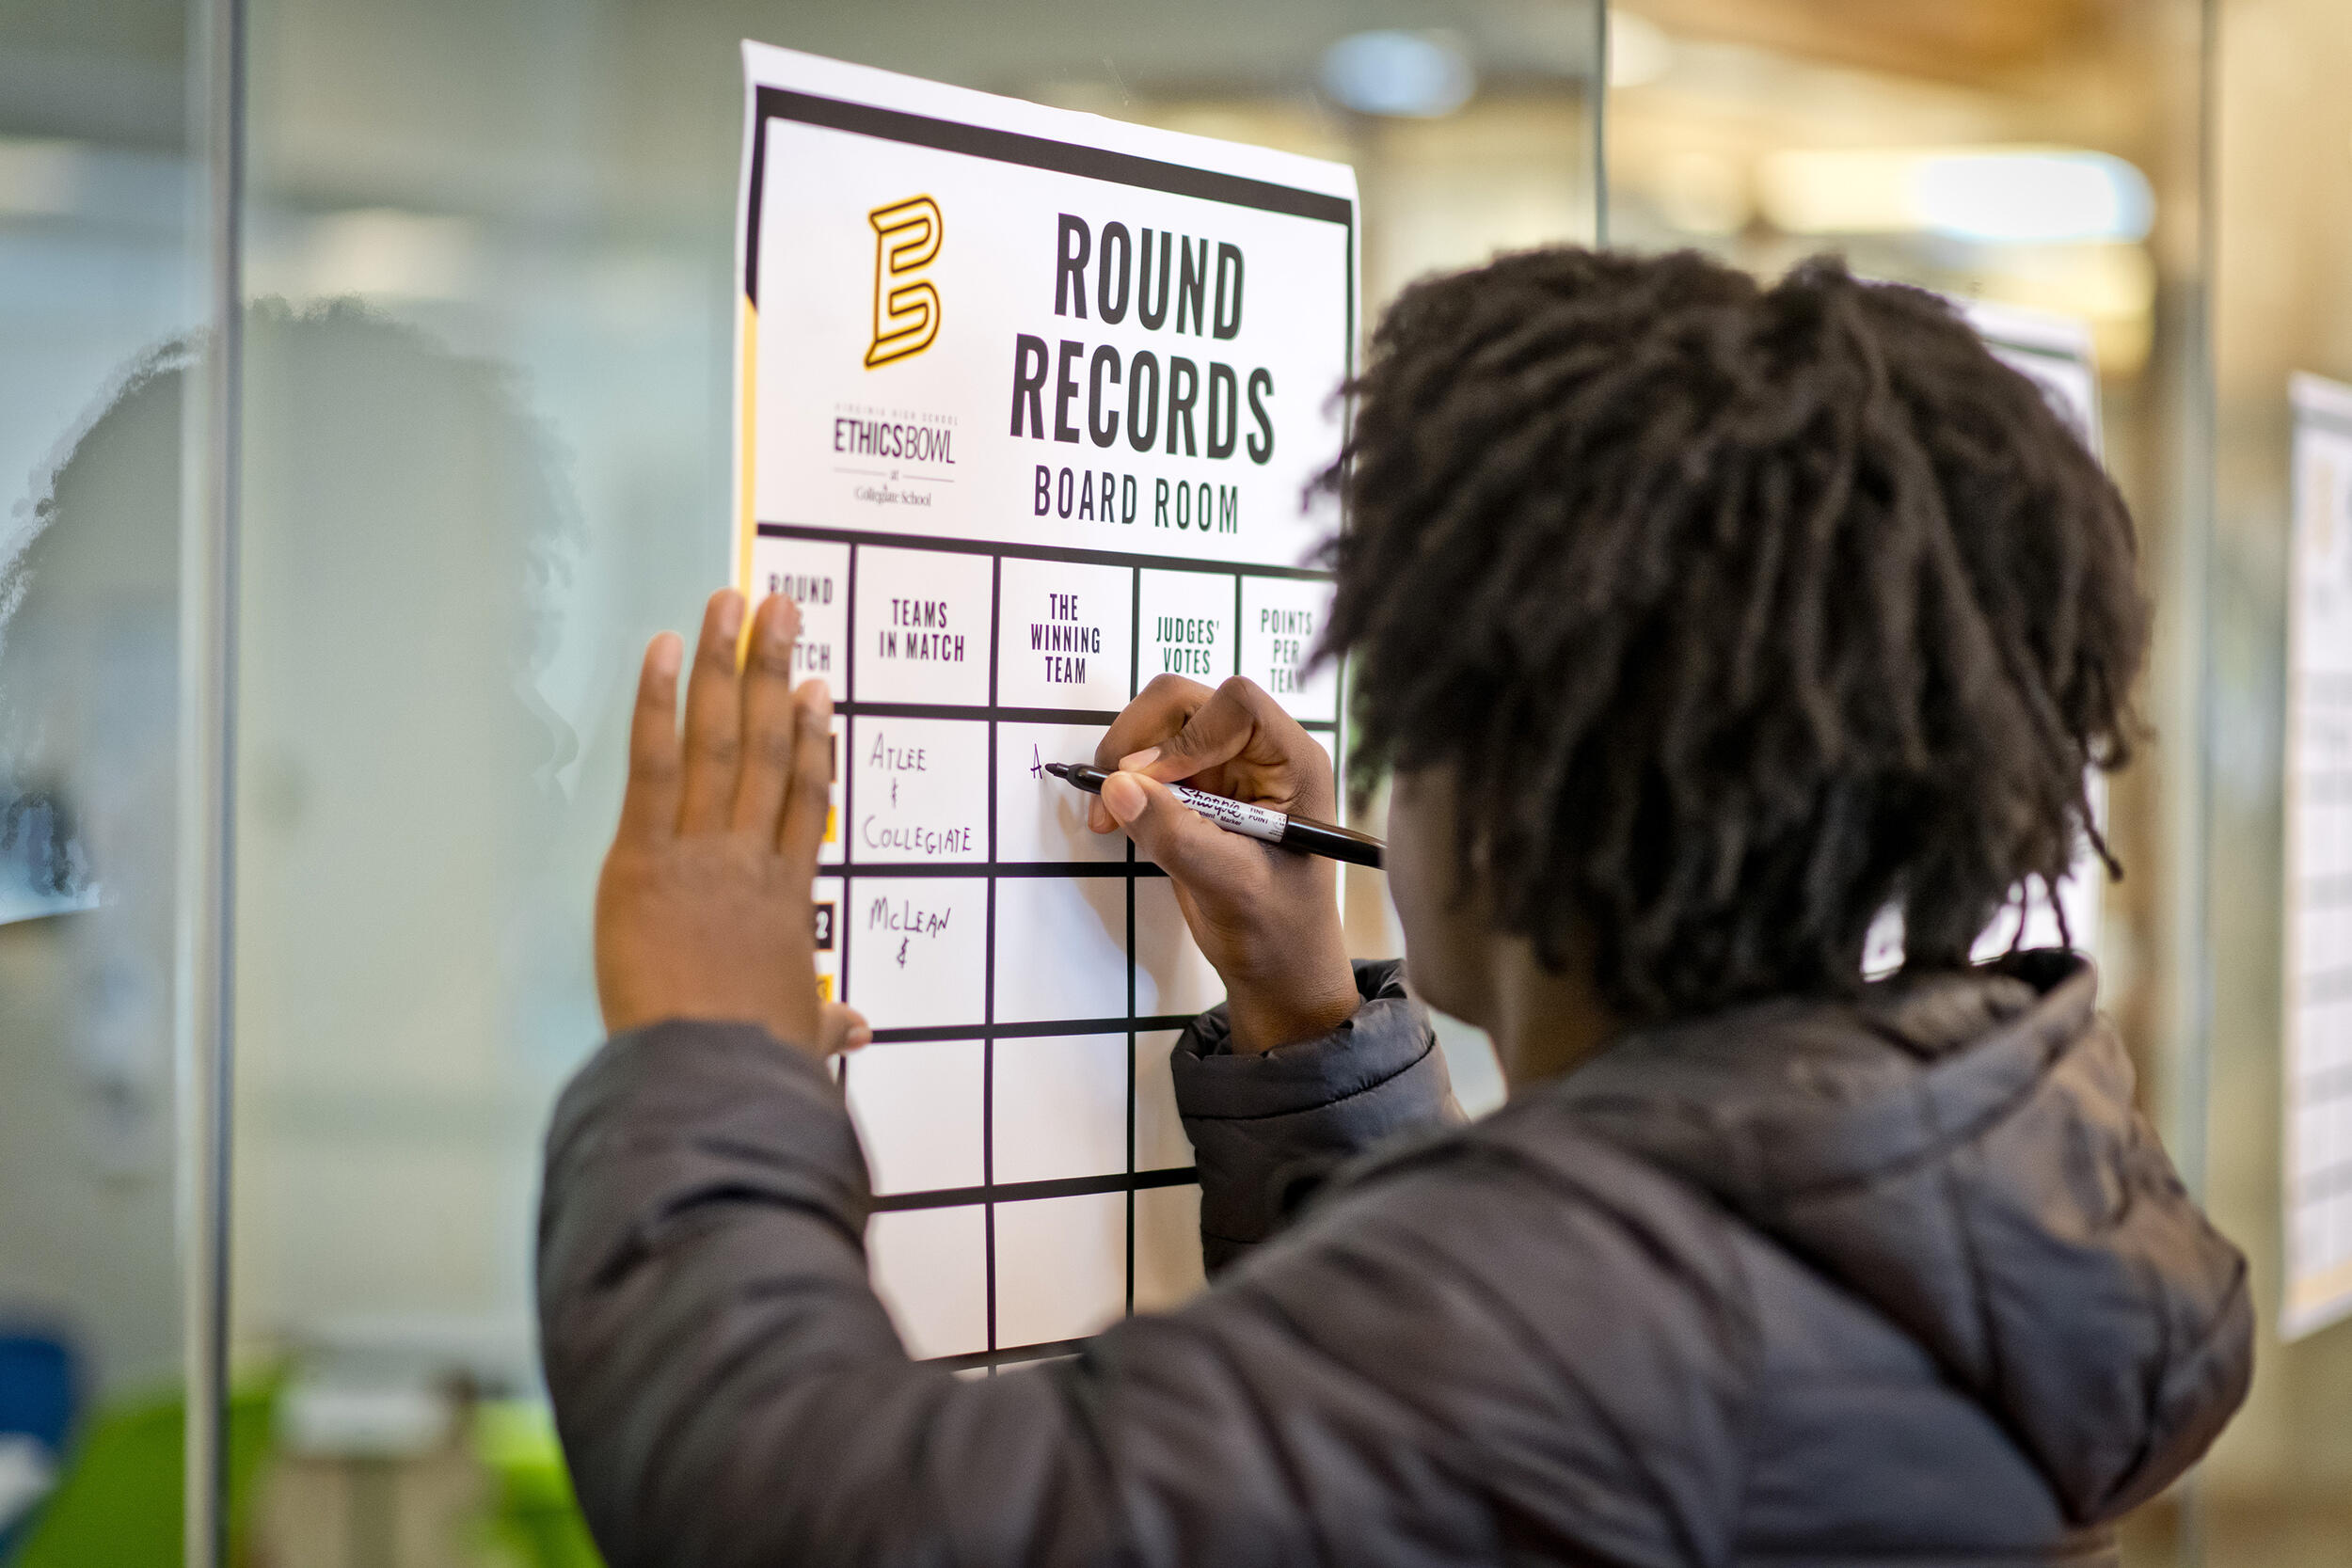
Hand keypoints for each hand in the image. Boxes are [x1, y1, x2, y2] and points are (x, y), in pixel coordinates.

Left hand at [595, 589, 869, 1058]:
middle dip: (773, 671)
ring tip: (732, 603)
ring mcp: (702, 850)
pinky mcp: (645, 856)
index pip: (804, 798)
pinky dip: (657, 703)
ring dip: (726, 665)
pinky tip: (662, 650)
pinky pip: (654, 766)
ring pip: (721, 739)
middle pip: (770, 747)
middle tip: (779, 610)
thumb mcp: (799, 1036)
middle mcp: (751, 857)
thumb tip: (856, 1027)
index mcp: (788, 896)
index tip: (814, 690)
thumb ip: (826, 1020)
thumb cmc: (755, 1060)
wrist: (709, 1071)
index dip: (812, 737)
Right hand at [1093, 675, 1358, 1052]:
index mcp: (1291, 762)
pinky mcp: (1196, 789)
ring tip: (1107, 816)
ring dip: (1123, 763)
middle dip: (1138, 741)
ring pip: (1159, 727)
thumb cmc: (1278, 931)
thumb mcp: (1231, 886)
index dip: (1187, 736)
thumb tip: (1118, 786)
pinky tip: (1117, 820)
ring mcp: (1225, 768)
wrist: (1278, 968)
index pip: (1237, 706)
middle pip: (1186, 704)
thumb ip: (1176, 835)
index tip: (1153, 784)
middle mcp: (1259, 753)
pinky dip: (1123, 785)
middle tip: (1109, 794)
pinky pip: (1149, 763)